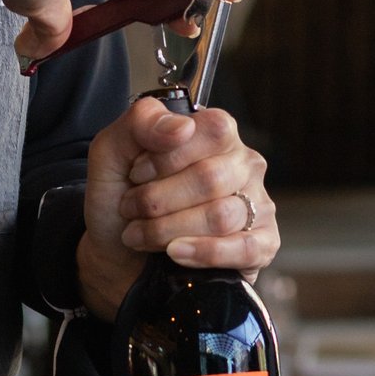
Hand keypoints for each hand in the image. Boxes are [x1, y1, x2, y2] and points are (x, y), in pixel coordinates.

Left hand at [77, 98, 277, 322]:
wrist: (117, 250)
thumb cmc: (121, 194)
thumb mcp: (112, 149)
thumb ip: (142, 122)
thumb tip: (183, 125)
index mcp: (216, 132)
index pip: (213, 130)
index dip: (168, 156)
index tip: (135, 173)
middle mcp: (243, 163)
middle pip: (211, 178)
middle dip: (158, 199)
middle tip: (131, 208)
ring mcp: (256, 203)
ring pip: (221, 216)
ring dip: (168, 229)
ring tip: (141, 233)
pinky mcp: (261, 244)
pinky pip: (244, 249)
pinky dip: (203, 253)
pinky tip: (175, 253)